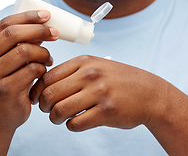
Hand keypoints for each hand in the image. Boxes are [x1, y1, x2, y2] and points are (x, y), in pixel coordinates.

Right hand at [0, 10, 58, 132]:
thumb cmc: (6, 82)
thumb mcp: (4, 60)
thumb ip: (17, 42)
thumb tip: (43, 22)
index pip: (5, 23)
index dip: (28, 17)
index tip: (47, 15)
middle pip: (13, 34)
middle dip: (39, 30)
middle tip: (55, 33)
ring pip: (25, 51)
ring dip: (43, 52)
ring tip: (48, 59)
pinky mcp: (5, 90)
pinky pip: (33, 69)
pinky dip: (43, 68)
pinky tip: (43, 72)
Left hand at [30, 55, 166, 131]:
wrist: (149, 93)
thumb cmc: (119, 80)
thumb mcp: (97, 66)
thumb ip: (73, 72)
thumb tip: (44, 85)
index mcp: (84, 62)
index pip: (47, 77)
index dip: (38, 91)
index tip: (38, 99)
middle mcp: (90, 75)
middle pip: (50, 94)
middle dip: (44, 106)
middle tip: (48, 110)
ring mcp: (99, 93)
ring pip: (59, 110)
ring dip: (55, 118)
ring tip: (60, 118)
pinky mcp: (106, 112)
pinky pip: (75, 124)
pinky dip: (71, 126)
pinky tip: (76, 122)